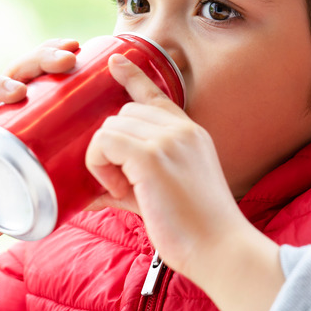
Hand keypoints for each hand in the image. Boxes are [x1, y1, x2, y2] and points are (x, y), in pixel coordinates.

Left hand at [86, 54, 283, 310]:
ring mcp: (167, 139)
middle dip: (112, 146)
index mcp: (190, 134)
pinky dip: (100, 165)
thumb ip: (130, 184)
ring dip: (104, 159)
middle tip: (123, 184)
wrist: (220, 249)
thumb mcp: (164, 194)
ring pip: (110, 127)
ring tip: (124, 190)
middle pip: (123, 114)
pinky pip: (104, 142)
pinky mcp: (151, 156)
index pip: (156, 94)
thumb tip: (90, 193)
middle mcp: (181, 129)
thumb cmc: (195, 230)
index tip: (116, 61)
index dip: (132, 76)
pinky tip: (119, 189)